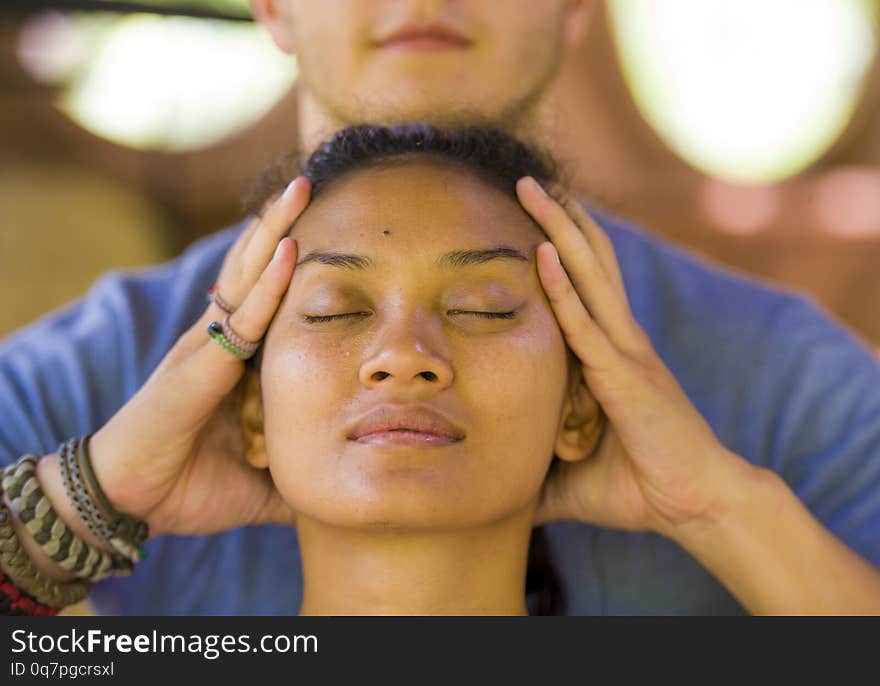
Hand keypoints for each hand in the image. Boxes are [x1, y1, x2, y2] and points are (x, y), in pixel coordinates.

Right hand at [86, 178, 310, 537]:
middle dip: (282, 225)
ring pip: (246, 277)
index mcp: (236, 361)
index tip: (328, 231)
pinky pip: (240, 317)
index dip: (292, 263)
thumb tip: (334, 493)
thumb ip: (296, 474)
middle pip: (256, 270)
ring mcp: (207, 346)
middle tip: (312, 182)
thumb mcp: (260, 482)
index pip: (268, 299)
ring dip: (274, 231)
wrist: (133, 501)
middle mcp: (221, 341)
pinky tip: (290, 250)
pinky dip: (268, 283)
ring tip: (300, 189)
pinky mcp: (199, 365)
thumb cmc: (191, 484)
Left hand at [516, 177, 754, 537]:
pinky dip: (563, 290)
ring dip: (560, 231)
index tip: (534, 216)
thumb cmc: (643, 487)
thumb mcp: (576, 477)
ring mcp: (626, 354)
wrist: (698, 505)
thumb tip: (502, 493)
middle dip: (558, 220)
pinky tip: (542, 254)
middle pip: (588, 264)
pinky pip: (586, 326)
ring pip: (590, 277)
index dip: (563, 248)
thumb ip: (541, 473)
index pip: (584, 288)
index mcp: (613, 356)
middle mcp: (621, 343)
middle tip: (528, 181)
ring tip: (534, 190)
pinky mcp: (625, 377)